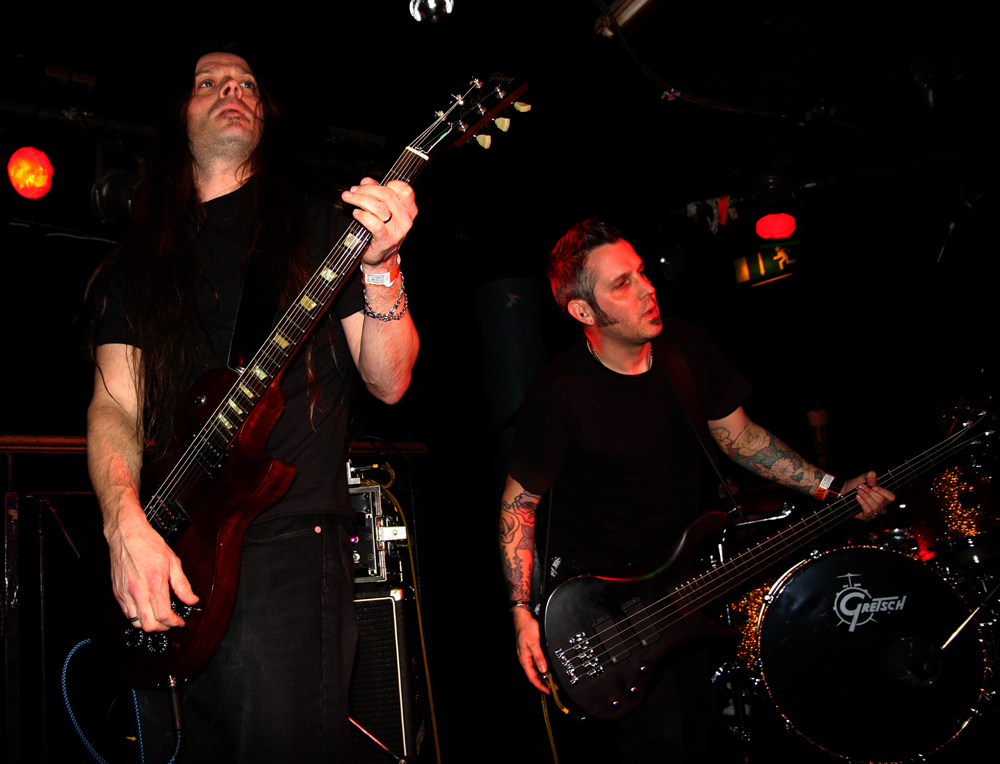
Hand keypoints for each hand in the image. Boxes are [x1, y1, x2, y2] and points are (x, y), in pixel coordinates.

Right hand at [105, 506, 198, 631]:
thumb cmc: (149, 545)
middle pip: (149, 625)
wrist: (127, 535)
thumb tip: (192, 599)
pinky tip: (146, 609)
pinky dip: (137, 617)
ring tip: (159, 617)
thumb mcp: (173, 562)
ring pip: (136, 622)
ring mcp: (125, 594)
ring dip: (149, 624)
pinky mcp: (117, 593)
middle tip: (170, 622)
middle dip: (162, 628)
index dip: (174, 623)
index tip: (180, 621)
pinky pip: (127, 613)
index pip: (163, 616)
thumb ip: (182, 585)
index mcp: (154, 584)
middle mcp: (138, 592)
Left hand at [341, 178, 417, 267]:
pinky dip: (362, 215)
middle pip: (387, 195)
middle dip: (366, 190)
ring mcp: (397, 231)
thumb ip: (375, 193)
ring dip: (360, 200)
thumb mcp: (382, 211)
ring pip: (378, 208)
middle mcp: (406, 220)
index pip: (404, 189)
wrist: (380, 259)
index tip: (370, 185)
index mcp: (409, 211)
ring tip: (349, 199)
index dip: (386, 184)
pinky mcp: (386, 240)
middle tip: (353, 191)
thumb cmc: (381, 233)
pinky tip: (356, 214)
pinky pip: (374, 223)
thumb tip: (366, 181)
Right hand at [512, 607, 549, 693]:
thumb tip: (543, 669)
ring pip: (536, 669)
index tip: (548, 691)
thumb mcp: (535, 643)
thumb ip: (539, 657)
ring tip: (553, 679)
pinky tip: (548, 667)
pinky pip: (536, 662)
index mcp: (525, 659)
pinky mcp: (530, 650)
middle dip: (544, 682)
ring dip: (544, 675)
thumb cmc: (527, 628)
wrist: (523, 618)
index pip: (532, 677)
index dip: (540, 686)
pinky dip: (543, 667)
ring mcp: (528, 654)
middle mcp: (525, 658)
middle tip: (553, 686)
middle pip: (534, 675)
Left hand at [844, 470, 894, 520]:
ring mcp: (874, 513)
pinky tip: (857, 497)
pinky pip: (869, 511)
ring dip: (866, 497)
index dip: (883, 491)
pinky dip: (862, 503)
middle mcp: (881, 506)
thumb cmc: (854, 487)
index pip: (891, 497)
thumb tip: (873, 480)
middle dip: (870, 492)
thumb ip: (869, 475)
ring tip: (859, 491)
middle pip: (882, 500)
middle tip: (861, 487)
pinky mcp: (866, 517)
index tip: (873, 486)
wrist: (843, 493)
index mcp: (884, 497)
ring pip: (876, 506)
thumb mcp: (862, 478)